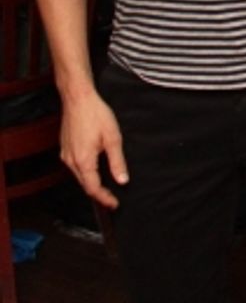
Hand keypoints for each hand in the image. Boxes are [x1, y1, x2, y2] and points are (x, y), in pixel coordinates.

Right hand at [60, 92, 127, 208]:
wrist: (78, 98)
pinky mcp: (65, 148)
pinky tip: (95, 169)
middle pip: (85, 184)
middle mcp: (71, 160)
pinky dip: (86, 172)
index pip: (93, 188)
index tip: (114, 204)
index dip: (104, 198)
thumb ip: (117, 162)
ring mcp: (66, 154)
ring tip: (106, 187)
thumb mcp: (113, 139)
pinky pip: (75, 166)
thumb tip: (122, 179)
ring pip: (79, 175)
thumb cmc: (95, 114)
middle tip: (112, 199)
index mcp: (83, 160)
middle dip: (98, 193)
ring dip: (92, 182)